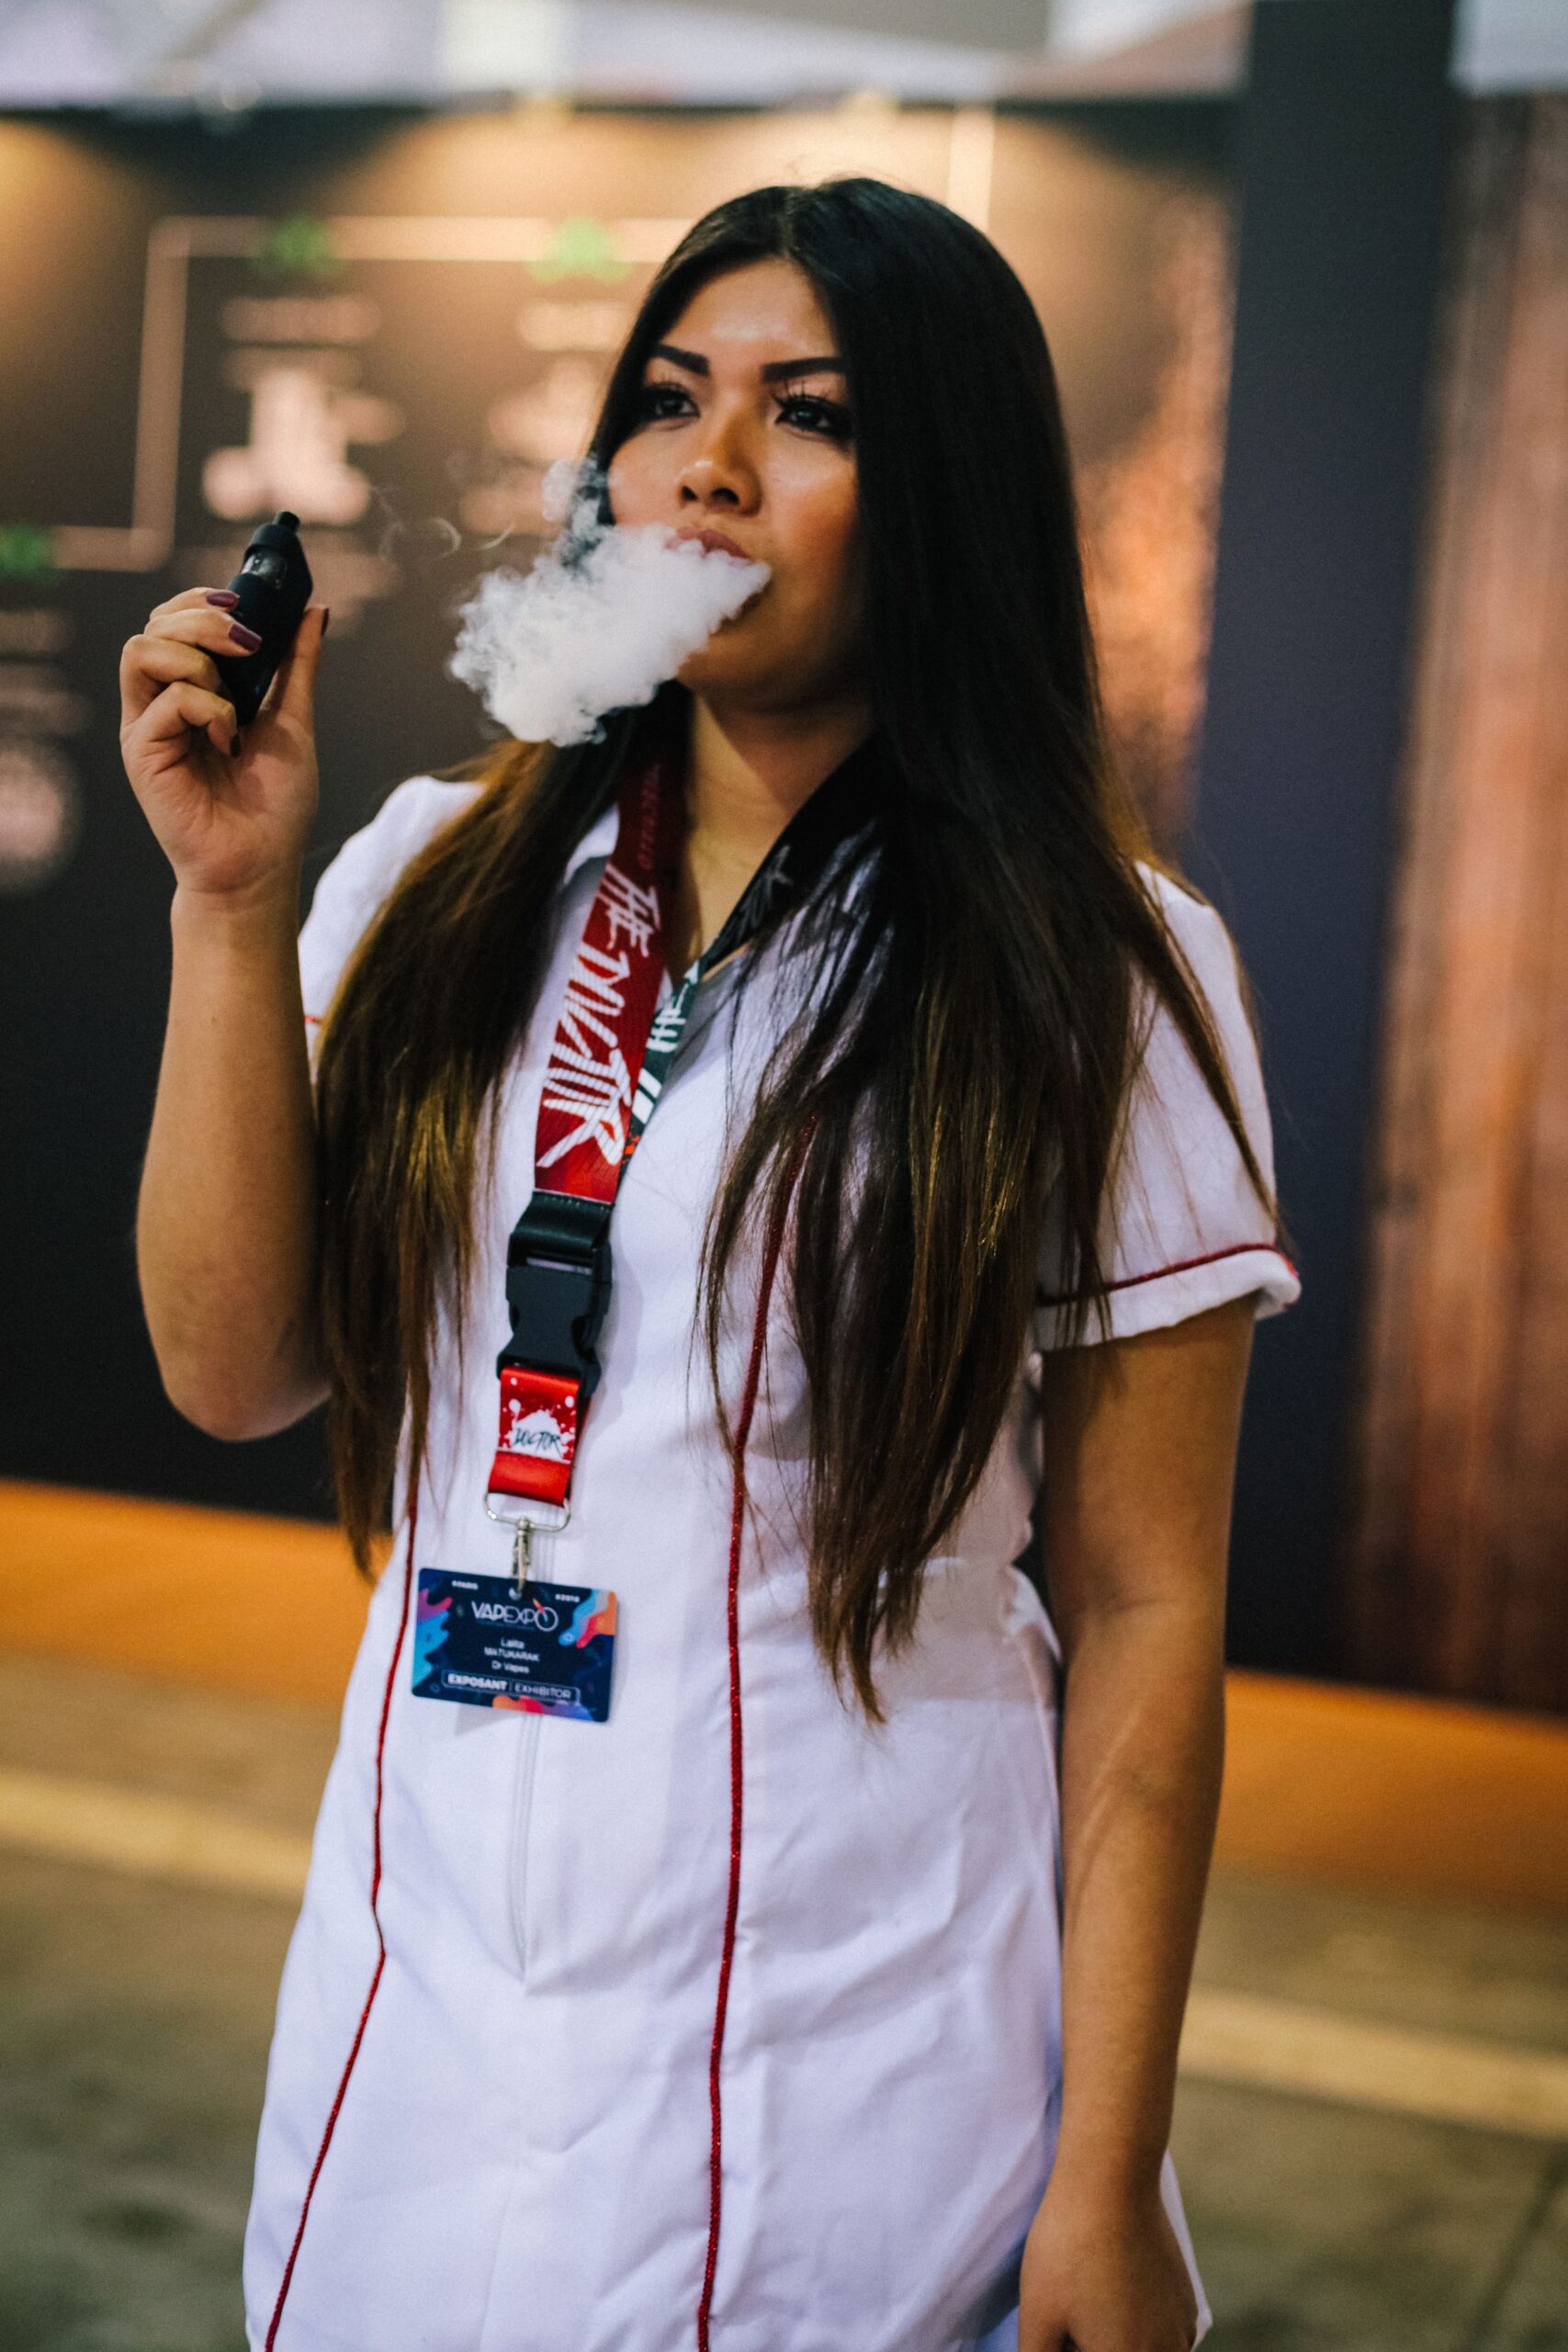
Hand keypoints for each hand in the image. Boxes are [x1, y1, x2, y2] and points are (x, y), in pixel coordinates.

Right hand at [119, 588, 327, 903]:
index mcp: (191, 689)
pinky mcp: (141, 751)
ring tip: (233, 701)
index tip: (243, 599)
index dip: (201, 599)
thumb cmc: (274, 804)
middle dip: (204, 617)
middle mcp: (160, 701)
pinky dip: (208, 710)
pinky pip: (166, 699)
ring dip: (198, 659)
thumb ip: (297, 665)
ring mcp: (147, 725)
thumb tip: (313, 609)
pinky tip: (229, 742)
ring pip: (143, 649)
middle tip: (248, 641)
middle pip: (155, 624)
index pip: (174, 620)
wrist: (261, 865)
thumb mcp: (292, 720)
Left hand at [1018, 2169, 1199, 2351]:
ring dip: (1115, 2338)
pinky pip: (1160, 2333)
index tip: (1059, 2322)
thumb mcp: (1037, 2315)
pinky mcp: (1187, 2301)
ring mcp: (1182, 2330)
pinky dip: (1138, 2324)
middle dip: (1091, 2342)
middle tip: (1069, 2308)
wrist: (1112, 2180)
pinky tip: (1113, 2287)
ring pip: (1142, 2349)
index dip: (1068, 2343)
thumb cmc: (1068, 2248)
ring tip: (1087, 2298)